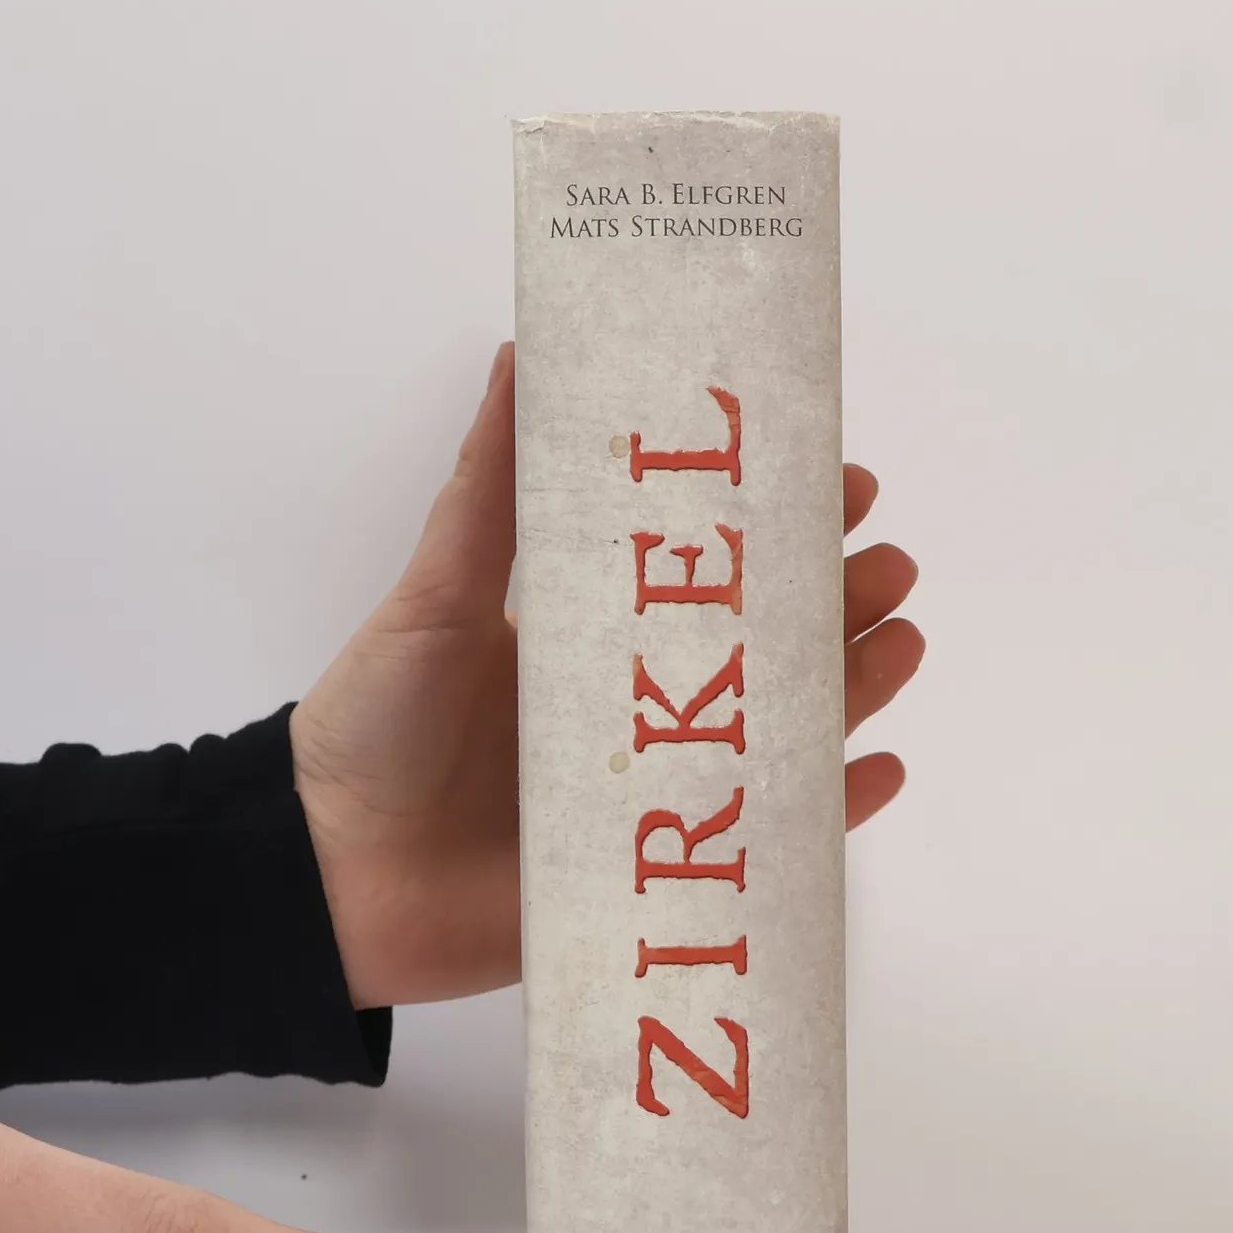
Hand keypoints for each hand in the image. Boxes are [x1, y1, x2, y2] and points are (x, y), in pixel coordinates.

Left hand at [292, 341, 924, 1008]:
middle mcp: (637, 707)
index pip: (709, 570)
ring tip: (903, 640)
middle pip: (765, 647)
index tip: (840, 480)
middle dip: (836, 601)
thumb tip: (520, 352)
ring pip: (782, 733)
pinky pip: (769, 842)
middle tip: (888, 563)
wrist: (329, 880)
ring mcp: (655, 791)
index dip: (778, 526)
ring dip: (852, 687)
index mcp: (593, 635)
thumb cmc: (375, 729)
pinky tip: (881, 768)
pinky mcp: (658, 871)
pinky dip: (831, 809)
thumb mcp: (435, 596)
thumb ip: (488, 493)